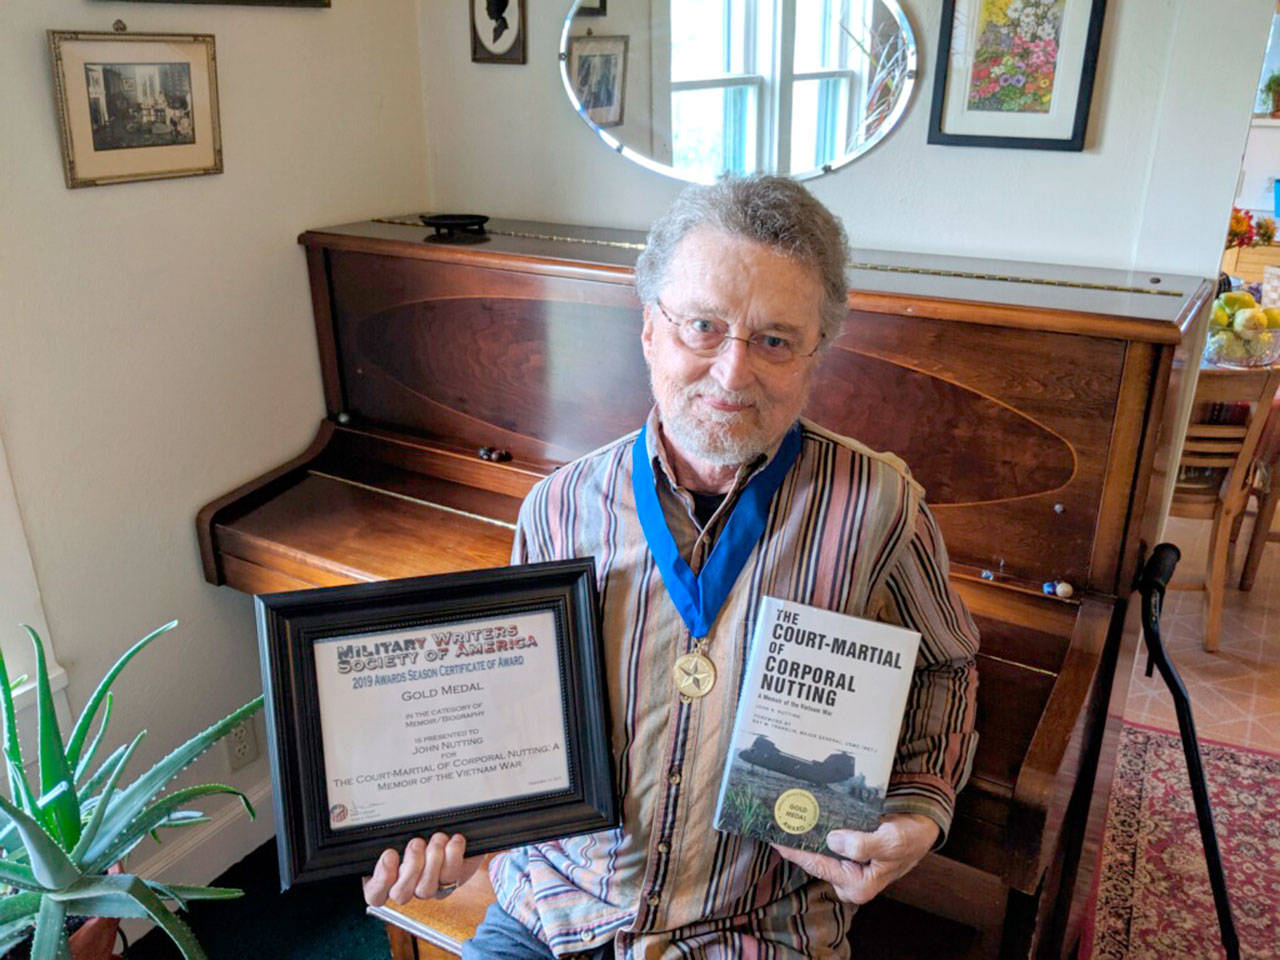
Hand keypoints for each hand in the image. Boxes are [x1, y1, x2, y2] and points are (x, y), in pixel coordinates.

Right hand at [362, 833, 482, 906]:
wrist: (450, 826)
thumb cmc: (417, 827)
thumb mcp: (394, 828)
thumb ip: (379, 834)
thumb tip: (356, 825)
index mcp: (386, 875)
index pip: (374, 894)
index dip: (381, 880)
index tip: (390, 855)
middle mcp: (407, 885)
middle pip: (401, 894)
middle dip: (410, 867)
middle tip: (417, 843)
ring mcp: (428, 886)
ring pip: (426, 889)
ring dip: (432, 861)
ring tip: (437, 839)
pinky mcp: (450, 880)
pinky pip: (451, 877)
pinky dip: (453, 856)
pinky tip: (453, 841)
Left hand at [772, 813, 938, 905]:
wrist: (922, 828)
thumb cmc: (910, 837)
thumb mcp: (891, 841)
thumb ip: (862, 845)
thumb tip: (833, 841)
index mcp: (858, 885)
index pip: (819, 866)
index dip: (795, 852)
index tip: (775, 839)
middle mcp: (849, 880)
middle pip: (815, 860)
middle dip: (796, 842)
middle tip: (776, 822)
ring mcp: (848, 868)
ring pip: (819, 851)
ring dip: (803, 835)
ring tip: (783, 818)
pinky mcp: (848, 854)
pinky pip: (826, 843)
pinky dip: (815, 831)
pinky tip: (803, 817)